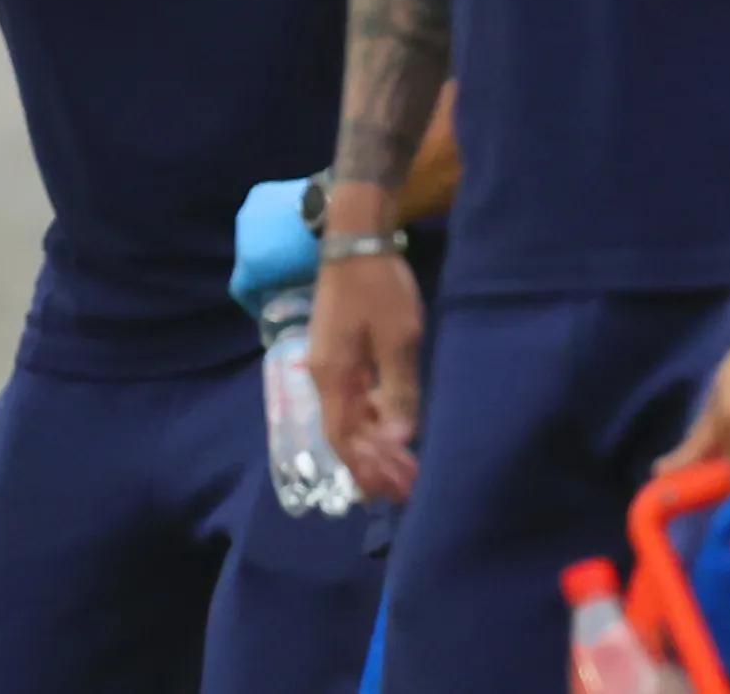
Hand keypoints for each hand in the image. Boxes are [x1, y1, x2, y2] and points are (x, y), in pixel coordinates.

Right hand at [229, 177, 320, 312]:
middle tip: (284, 277)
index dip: (253, 302)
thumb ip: (295, 294)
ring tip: (290, 248)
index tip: (268, 308)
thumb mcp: (309, 283)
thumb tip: (302, 301)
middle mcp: (242, 237)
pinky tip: (292, 224)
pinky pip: (261, 215)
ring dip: (266, 244)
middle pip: (246, 261)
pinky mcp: (260, 193)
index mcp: (250, 265)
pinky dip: (273, 222)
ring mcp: (249, 212)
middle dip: (262, 271)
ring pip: (252, 236)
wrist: (333, 207)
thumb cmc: (326, 252)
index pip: (241, 290)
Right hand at [307, 248, 424, 501]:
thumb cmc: (378, 288)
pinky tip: (392, 425)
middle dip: (373, 464)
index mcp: (334, 377)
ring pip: (349, 416)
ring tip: (404, 463)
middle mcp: (325, 376)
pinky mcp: (340, 351)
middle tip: (405, 486)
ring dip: (374, 442)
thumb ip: (398, 390)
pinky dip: (372, 418)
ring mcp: (330, 363)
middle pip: (344, 433)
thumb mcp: (398, 339)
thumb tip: (400, 436)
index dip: (368, 468)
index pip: (345, 438)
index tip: (396, 489)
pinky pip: (353, 398)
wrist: (355, 240)